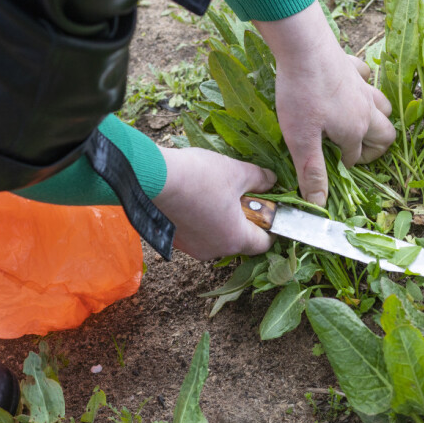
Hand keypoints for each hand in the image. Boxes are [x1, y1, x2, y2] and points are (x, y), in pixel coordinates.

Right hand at [152, 147, 275, 259]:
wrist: (151, 177)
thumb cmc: (200, 177)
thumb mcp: (237, 172)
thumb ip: (260, 179)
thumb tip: (271, 181)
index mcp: (235, 239)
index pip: (263, 244)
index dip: (270, 228)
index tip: (269, 212)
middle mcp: (214, 250)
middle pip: (240, 240)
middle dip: (245, 220)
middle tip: (242, 196)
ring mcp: (192, 247)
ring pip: (217, 237)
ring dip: (222, 219)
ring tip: (217, 193)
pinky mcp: (175, 240)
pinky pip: (197, 233)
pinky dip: (202, 220)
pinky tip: (197, 198)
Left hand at [254, 2, 395, 206]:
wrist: (303, 46)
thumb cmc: (301, 94)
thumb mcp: (301, 139)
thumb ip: (312, 171)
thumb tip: (319, 204)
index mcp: (355, 131)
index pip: (356, 158)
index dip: (344, 166)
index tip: (328, 166)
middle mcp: (366, 110)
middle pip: (386, 134)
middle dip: (375, 147)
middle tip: (354, 151)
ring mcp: (362, 87)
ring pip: (383, 106)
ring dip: (376, 118)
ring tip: (357, 124)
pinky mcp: (352, 66)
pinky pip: (366, 78)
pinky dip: (363, 86)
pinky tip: (349, 88)